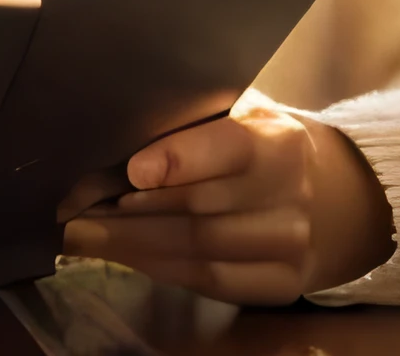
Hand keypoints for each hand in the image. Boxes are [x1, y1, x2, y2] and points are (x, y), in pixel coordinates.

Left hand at [59, 90, 392, 303]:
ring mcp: (290, 245)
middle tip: (71, 209)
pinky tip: (122, 255)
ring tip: (81, 235)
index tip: (132, 171)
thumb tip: (114, 125)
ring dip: (131, 245)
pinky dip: (158, 268)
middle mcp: (291, 195)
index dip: (180, 160)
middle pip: (199, 209)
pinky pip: (209, 281)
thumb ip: (193, 119)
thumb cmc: (259, 145)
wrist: (328, 196)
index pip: (229, 148)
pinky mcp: (282, 284)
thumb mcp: (241, 116)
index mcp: (279, 141)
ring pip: (197, 251)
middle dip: (127, 213)